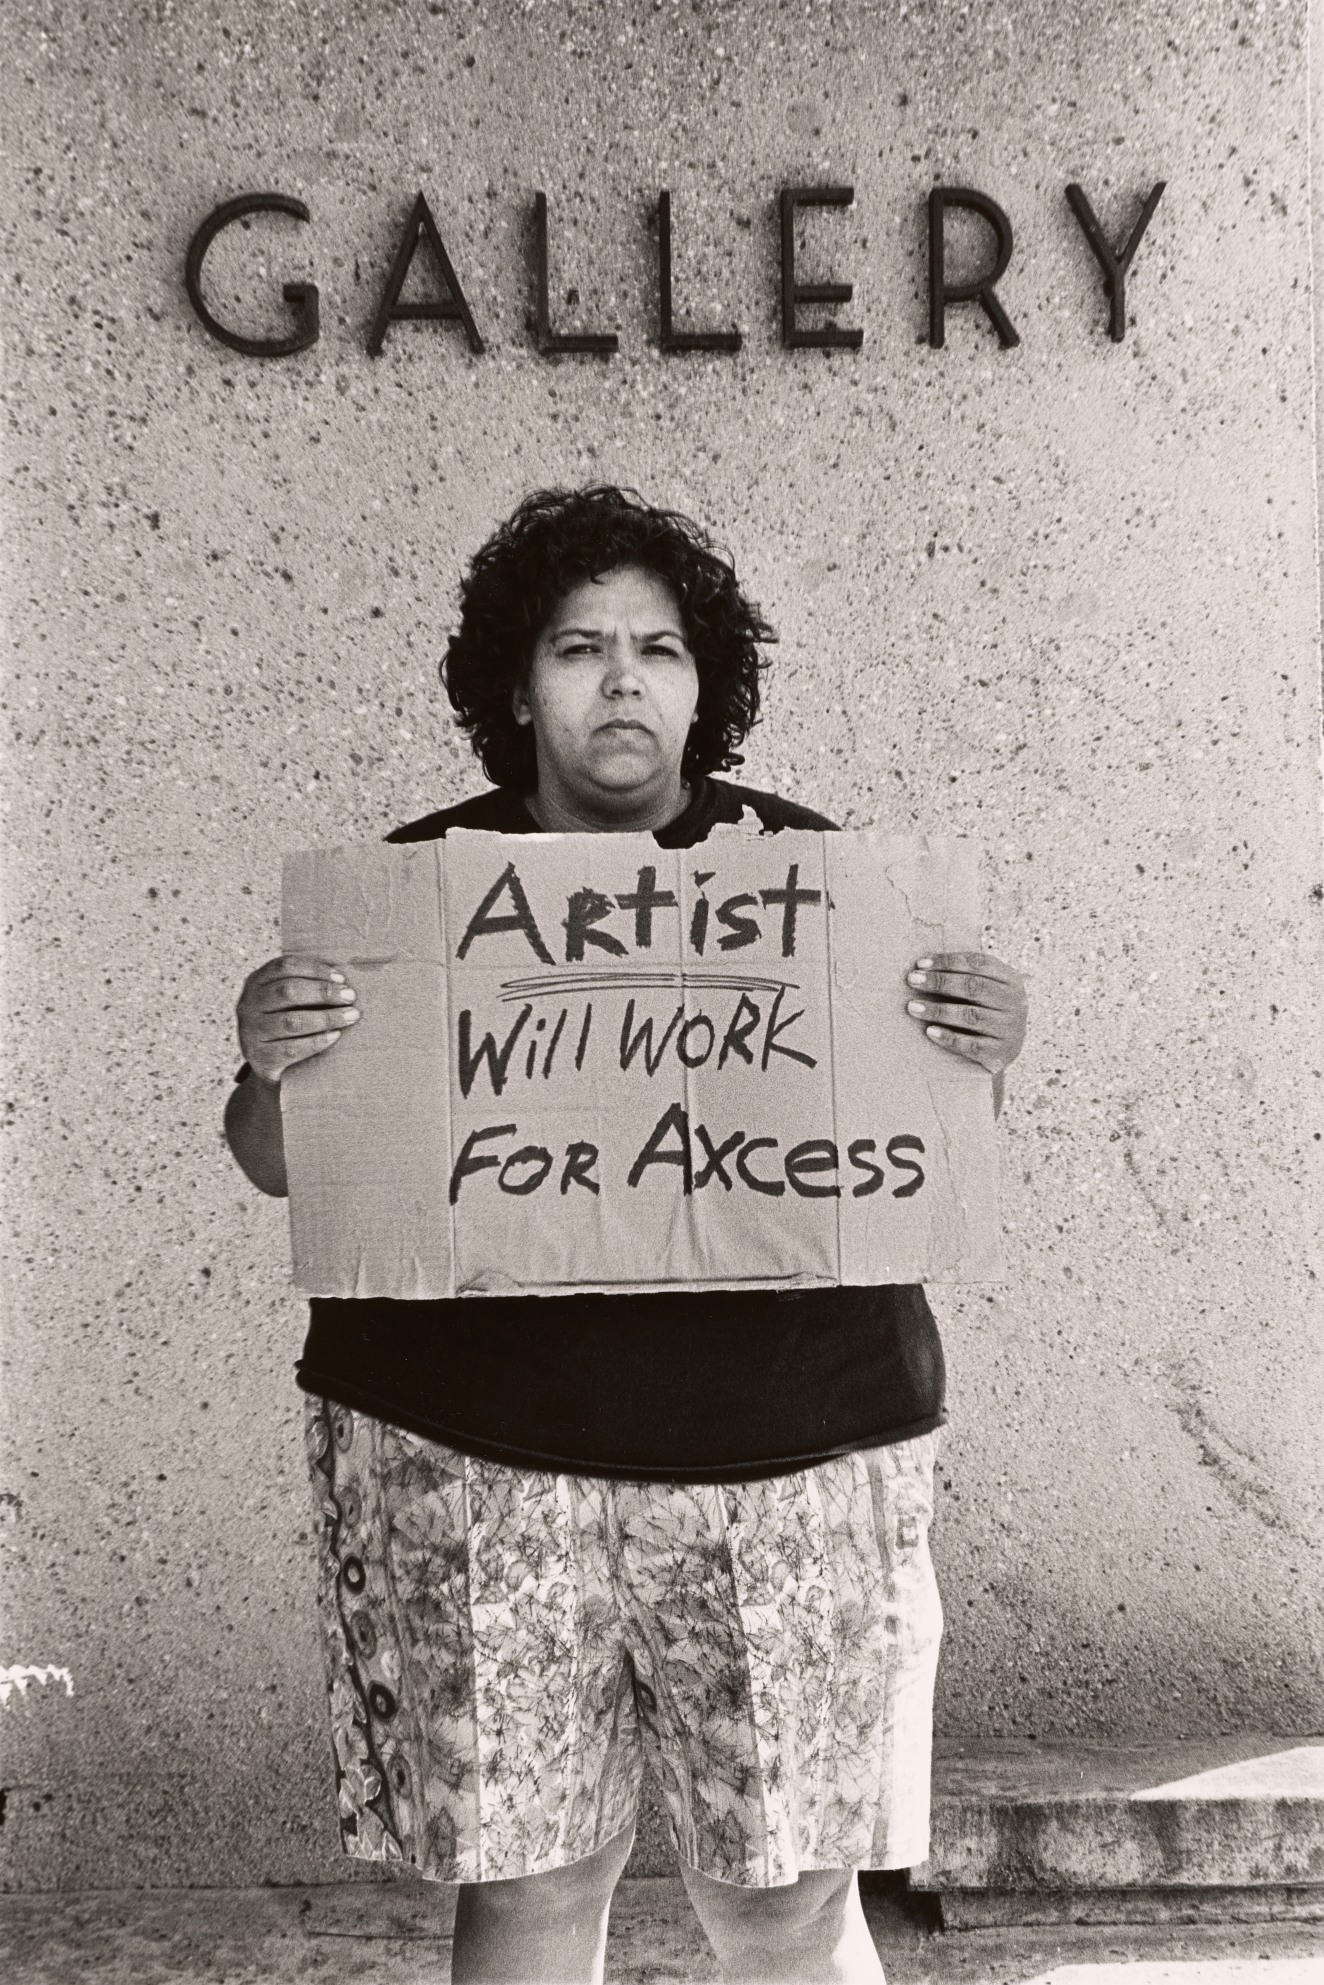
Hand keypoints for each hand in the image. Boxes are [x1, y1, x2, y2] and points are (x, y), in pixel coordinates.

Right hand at [237, 955, 359, 1086]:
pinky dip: (317, 1041)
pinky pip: (291, 1048)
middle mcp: (248, 1004)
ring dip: (326, 1017)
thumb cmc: (288, 1022)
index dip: (315, 969)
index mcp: (257, 982)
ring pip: (291, 1021)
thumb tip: (344, 978)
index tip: (341, 978)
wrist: (269, 1064)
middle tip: (350, 996)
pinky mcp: (260, 1057)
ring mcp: (251, 1031)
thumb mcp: (287, 1000)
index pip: (285, 966)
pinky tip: (335, 1035)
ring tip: (351, 1016)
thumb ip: (306, 984)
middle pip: (288, 991)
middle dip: (323, 992)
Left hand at [904, 951, 1025, 1075]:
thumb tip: (921, 967)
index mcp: (1010, 980)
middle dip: (940, 982)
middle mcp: (1015, 1002)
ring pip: (971, 1016)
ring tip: (913, 1007)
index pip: (978, 964)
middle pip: (973, 987)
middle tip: (912, 980)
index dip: (948, 962)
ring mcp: (1010, 1029)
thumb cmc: (984, 1012)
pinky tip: (930, 1032)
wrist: (1003, 1052)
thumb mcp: (984, 991)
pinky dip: (949, 1038)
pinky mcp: (1000, 1053)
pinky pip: (972, 1045)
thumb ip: (962, 976)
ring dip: (939, 1010)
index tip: (920, 964)